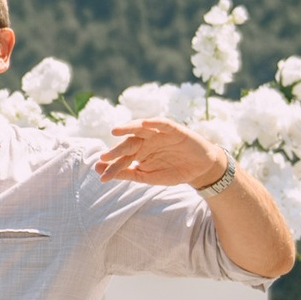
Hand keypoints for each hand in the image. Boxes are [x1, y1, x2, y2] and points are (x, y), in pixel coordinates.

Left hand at [96, 119, 228, 189]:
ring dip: (128, 128)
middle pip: (128, 143)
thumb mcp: (148, 176)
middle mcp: (146, 141)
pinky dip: (154, 122)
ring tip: (115, 131)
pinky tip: (144, 124)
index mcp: (138, 152)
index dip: (112, 167)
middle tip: (104, 156)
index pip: (123, 158)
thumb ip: (128, 174)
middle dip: (116, 150)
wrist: (199, 170)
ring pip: (141, 128)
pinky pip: (163, 123)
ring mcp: (158, 134)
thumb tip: (102, 172)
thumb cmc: (173, 171)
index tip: (101, 176)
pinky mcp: (174, 130)